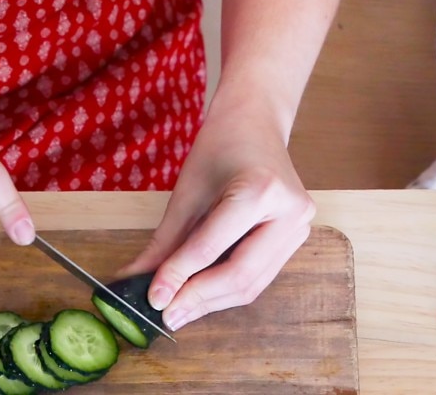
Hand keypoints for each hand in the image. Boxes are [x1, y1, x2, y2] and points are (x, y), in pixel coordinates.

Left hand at [118, 96, 314, 330]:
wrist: (256, 121)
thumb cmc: (220, 145)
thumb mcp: (186, 190)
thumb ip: (164, 241)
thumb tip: (135, 280)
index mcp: (260, 190)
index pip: (213, 246)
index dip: (180, 276)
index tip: (153, 298)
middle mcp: (289, 212)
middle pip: (241, 275)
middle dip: (199, 299)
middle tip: (166, 316)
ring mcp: (300, 226)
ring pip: (254, 283)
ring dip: (214, 301)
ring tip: (179, 311)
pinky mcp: (298, 236)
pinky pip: (261, 274)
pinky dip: (228, 289)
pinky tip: (202, 294)